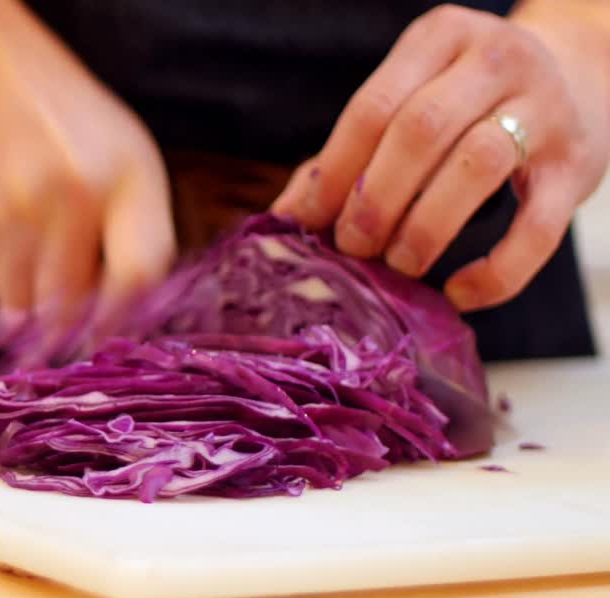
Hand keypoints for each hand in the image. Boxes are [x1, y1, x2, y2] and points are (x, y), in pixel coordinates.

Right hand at [0, 5, 175, 316]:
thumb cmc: (62, 122)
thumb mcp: (125, 157)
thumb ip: (135, 233)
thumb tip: (119, 322)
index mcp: (123, 178)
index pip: (137, 275)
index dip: (124, 320)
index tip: (108, 335)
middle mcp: (67, 196)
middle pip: (69, 307)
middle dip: (68, 325)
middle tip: (64, 319)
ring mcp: (8, 211)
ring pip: (21, 308)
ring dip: (28, 302)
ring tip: (31, 255)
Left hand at [273, 3, 609, 310]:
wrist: (581, 77)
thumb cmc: (466, 103)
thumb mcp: (410, 102)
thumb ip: (347, 156)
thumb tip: (282, 220)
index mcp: (439, 39)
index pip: (373, 108)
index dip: (333, 173)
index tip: (306, 223)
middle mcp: (496, 61)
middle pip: (420, 132)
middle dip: (374, 200)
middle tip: (353, 248)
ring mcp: (546, 109)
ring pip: (477, 166)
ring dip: (425, 227)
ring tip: (399, 264)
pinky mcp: (578, 165)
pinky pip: (538, 228)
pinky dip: (495, 271)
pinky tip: (458, 292)